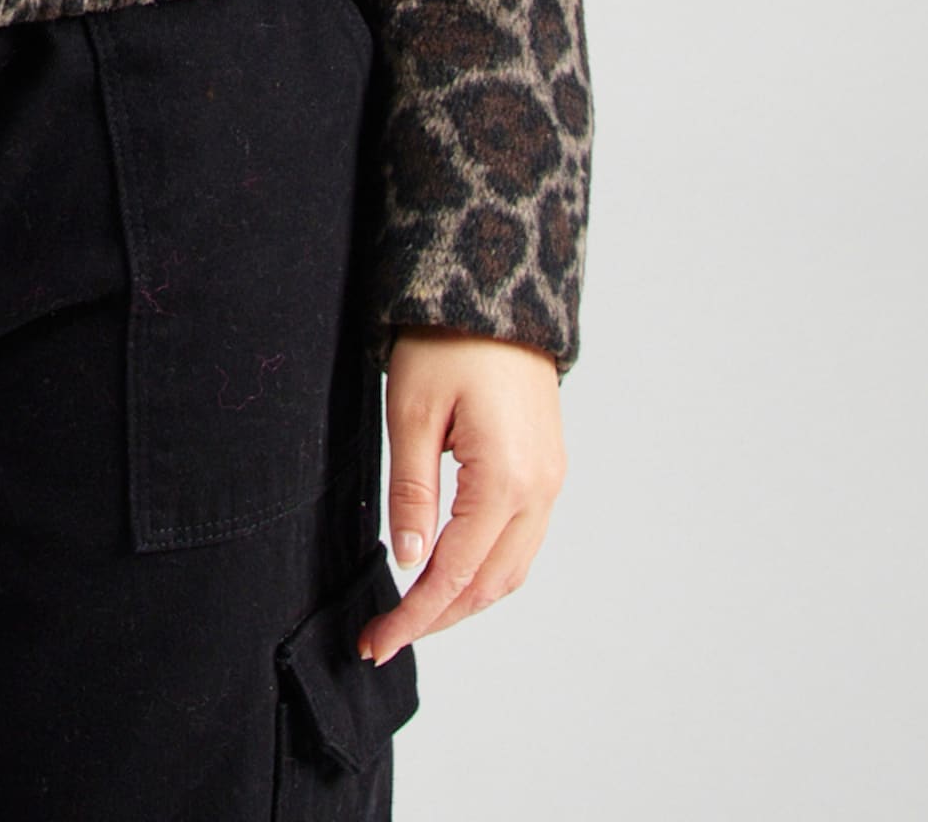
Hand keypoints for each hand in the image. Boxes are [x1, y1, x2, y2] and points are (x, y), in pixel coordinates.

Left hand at [357, 329, 564, 665]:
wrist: (495, 287)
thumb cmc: (446, 342)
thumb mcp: (410, 412)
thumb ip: (411, 491)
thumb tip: (410, 560)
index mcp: (505, 481)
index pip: (454, 573)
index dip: (414, 615)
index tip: (376, 640)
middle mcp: (539, 490)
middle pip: (490, 584)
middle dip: (438, 617)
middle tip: (386, 635)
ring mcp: (550, 480)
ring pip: (511, 568)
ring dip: (464, 598)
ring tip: (414, 613)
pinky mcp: (547, 467)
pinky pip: (522, 540)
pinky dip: (486, 567)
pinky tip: (451, 568)